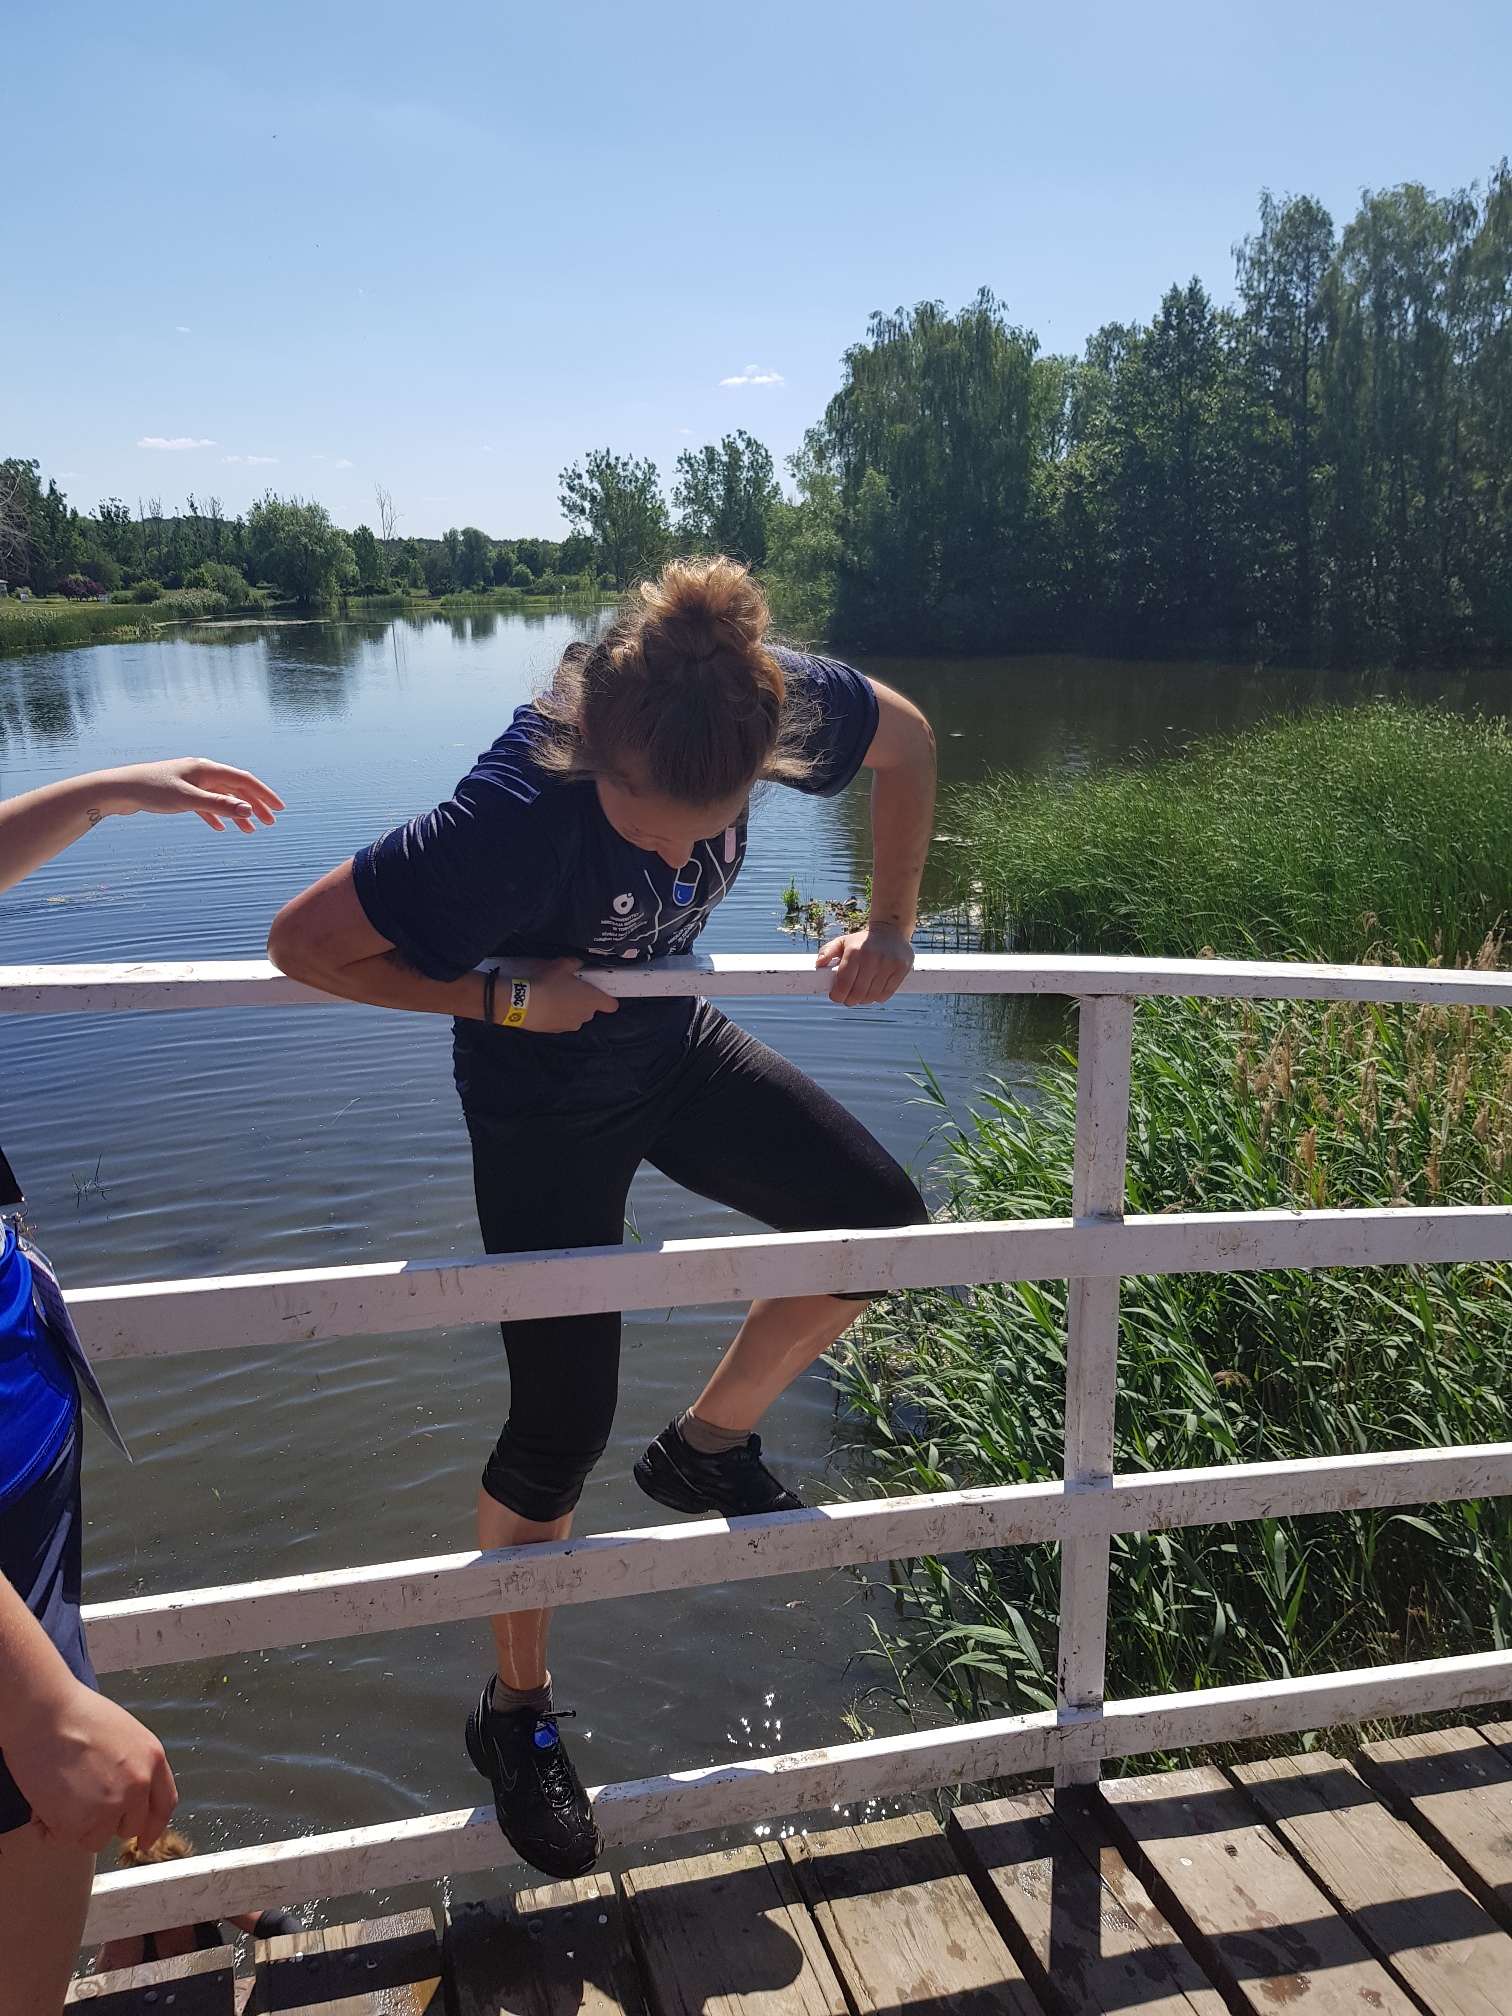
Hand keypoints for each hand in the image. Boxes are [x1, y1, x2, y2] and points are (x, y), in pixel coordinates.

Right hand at [8, 1676, 176, 1852]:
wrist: (44, 1713)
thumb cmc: (74, 1714)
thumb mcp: (123, 1733)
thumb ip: (132, 1764)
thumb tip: (124, 1792)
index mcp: (152, 1759)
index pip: (164, 1804)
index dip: (154, 1826)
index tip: (146, 1839)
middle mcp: (137, 1785)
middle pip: (128, 1827)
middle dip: (105, 1821)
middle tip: (80, 1801)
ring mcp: (109, 1806)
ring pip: (94, 1839)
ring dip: (75, 1826)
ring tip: (58, 1794)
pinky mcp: (78, 1823)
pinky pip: (61, 1841)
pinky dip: (47, 1829)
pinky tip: (42, 1804)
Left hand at [100, 758, 283, 833]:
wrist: (119, 789)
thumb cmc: (151, 790)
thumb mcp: (188, 800)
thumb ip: (219, 806)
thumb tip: (248, 811)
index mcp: (207, 769)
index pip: (244, 781)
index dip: (264, 795)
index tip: (279, 809)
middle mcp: (202, 772)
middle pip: (236, 789)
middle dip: (255, 805)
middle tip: (270, 823)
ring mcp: (191, 782)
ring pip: (222, 797)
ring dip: (237, 813)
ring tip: (249, 831)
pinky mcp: (179, 793)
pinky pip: (205, 804)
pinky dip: (216, 815)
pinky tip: (220, 828)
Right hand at [520, 956, 619, 1031]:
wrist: (523, 1002)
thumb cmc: (546, 982)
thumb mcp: (562, 964)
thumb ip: (575, 964)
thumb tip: (577, 964)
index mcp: (592, 999)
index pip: (611, 1005)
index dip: (607, 998)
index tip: (599, 991)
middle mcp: (585, 1015)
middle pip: (591, 1009)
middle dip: (583, 1000)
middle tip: (569, 988)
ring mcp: (571, 1025)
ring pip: (576, 1016)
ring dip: (569, 1009)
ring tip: (554, 997)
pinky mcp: (557, 1031)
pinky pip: (562, 1022)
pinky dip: (557, 1016)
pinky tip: (546, 1007)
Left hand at [816, 921, 914, 1005]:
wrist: (890, 930)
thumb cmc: (862, 941)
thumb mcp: (843, 941)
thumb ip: (828, 951)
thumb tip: (819, 964)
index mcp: (855, 952)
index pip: (844, 984)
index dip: (838, 996)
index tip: (836, 996)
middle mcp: (872, 958)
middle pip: (857, 993)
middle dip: (849, 1000)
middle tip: (847, 999)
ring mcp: (888, 964)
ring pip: (872, 995)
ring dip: (863, 1000)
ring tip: (860, 996)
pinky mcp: (901, 969)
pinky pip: (886, 993)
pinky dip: (877, 998)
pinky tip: (873, 993)